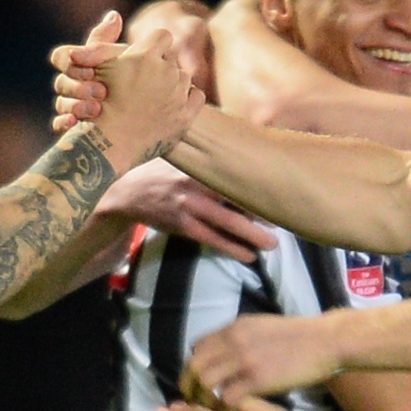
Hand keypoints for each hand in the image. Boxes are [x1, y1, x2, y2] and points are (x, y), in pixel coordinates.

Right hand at [51, 11, 199, 157]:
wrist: (106, 144)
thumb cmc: (96, 101)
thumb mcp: (95, 65)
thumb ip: (103, 37)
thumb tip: (115, 14)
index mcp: (144, 55)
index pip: (162, 36)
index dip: (153, 46)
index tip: (145, 57)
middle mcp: (165, 71)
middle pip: (172, 59)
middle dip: (161, 68)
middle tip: (145, 83)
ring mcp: (178, 94)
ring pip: (184, 78)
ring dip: (173, 84)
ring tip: (154, 98)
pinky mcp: (186, 116)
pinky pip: (196, 96)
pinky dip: (186, 100)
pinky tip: (171, 106)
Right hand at [105, 158, 272, 260]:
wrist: (128, 192)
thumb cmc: (163, 172)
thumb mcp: (183, 158)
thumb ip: (208, 160)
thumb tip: (245, 155)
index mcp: (199, 165)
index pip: (233, 174)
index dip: (257, 184)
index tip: (279, 191)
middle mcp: (195, 184)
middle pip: (235, 198)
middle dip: (260, 213)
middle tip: (282, 223)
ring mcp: (188, 206)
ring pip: (226, 222)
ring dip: (251, 235)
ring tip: (271, 245)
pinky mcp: (182, 225)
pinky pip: (212, 239)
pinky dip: (231, 248)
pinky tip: (247, 255)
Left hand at [181, 312, 336, 405]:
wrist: (324, 341)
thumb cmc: (298, 336)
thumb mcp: (261, 327)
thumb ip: (240, 337)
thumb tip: (225, 350)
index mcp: (234, 328)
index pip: (198, 347)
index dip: (194, 366)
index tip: (198, 380)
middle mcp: (233, 341)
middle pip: (195, 365)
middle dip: (190, 385)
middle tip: (194, 400)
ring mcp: (243, 360)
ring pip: (206, 381)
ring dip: (204, 398)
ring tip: (210, 409)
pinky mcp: (256, 379)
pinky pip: (227, 397)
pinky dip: (224, 407)